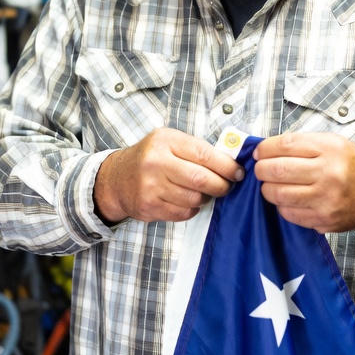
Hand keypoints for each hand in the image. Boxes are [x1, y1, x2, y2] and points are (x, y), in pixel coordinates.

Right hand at [94, 128, 243, 223]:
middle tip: (227, 186)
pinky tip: (188, 200)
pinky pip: (183, 212)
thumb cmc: (150, 158)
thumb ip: (196, 149)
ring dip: (206, 198)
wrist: (116, 178)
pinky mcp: (149, 207)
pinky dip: (192, 209)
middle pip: (200, 179)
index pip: (204, 154)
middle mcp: (156, 163)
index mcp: (165, 141)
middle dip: (221, 185)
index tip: (238, 173)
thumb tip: (231, 162)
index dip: (226, 166)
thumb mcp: (169, 142)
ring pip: (194, 198)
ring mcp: (151, 187)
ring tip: (205, 192)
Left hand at [253, 132, 354, 234]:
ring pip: (278, 194)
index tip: (259, 152)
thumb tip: (265, 150)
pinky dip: (281, 205)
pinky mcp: (323, 220)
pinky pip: (288, 213)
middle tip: (260, 169)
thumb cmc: (349, 166)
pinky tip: (287, 199)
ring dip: (267, 188)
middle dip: (261, 169)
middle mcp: (329, 174)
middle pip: (277, 170)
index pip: (285, 145)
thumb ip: (301, 143)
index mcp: (331, 149)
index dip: (265, 149)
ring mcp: (326, 199)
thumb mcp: (332, 143)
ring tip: (271, 184)